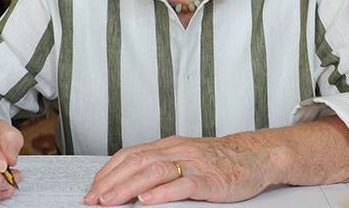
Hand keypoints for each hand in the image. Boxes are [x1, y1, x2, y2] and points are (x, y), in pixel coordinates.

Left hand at [83, 134, 277, 205]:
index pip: (130, 155)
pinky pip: (183, 184)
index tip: (92, 189)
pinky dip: (163, 193)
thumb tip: (130, 187)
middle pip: (136, 162)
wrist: (256, 156)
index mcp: (169, 146)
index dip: (108, 172)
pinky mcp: (210, 179)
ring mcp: (194, 163)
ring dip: (128, 187)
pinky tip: (148, 201)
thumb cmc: (220, 162)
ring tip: (111, 201)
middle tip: (93, 200)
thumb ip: (161, 168)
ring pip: (154, 171)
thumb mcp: (185, 159)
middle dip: (111, 182)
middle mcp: (178, 150)